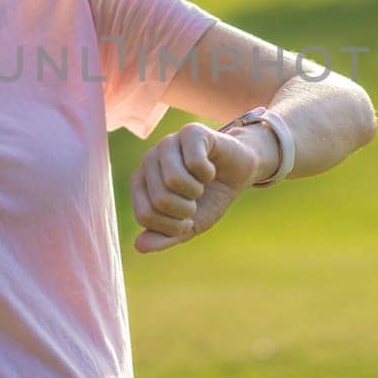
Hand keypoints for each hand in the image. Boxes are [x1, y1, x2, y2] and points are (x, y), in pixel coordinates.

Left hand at [130, 123, 258, 253]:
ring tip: (201, 184)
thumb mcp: (189, 226)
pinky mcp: (191, 132)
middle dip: (186, 209)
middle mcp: (149, 160)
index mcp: (141, 182)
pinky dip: (208, 173)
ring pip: (174, 180)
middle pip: (159, 199)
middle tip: (196, 200)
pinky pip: (194, 162)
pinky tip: (210, 169)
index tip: (186, 220)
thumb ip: (164, 237)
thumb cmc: (209, 198)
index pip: (145, 215)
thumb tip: (139, 246)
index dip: (172, 227)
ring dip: (196, 191)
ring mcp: (168, 143)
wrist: (238, 173)